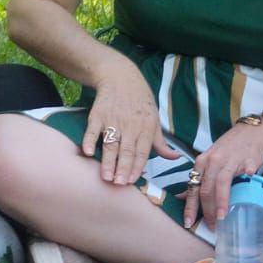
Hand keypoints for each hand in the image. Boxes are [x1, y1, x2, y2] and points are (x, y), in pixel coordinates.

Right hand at [82, 64, 178, 185]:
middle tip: (119, 184)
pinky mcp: (97, 115)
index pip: (142, 152)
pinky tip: (86, 152)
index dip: (137, 167)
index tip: (132, 181)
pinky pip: (92, 130)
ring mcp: (113, 120)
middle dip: (123, 168)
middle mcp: (130, 126)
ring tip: (106, 176)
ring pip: (111, 144)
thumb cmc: (141, 103)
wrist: (121, 78)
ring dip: (108, 161)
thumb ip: (161, 143)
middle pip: (126, 150)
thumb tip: (176, 158)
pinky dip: (88, 140)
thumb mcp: (156, 121)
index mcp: (146, 129)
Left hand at [183, 122, 262, 228]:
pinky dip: (247, 174)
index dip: (191, 207)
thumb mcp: (209, 162)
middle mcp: (213, 161)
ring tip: (222, 217)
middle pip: (206, 188)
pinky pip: (247, 168)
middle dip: (207, 209)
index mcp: (202, 163)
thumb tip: (182, 197)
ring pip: (221, 182)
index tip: (189, 223)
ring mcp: (231, 160)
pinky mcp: (248, 159)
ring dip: (221, 201)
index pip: (193, 188)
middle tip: (211, 226)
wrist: (250, 134)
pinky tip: (247, 183)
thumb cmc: (229, 150)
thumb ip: (199, 179)